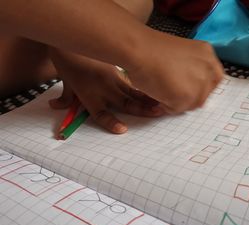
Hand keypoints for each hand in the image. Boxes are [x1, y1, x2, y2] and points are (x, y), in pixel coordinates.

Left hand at [49, 49, 163, 133]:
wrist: (72, 41)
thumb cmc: (68, 63)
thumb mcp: (65, 83)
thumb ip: (64, 98)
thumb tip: (54, 107)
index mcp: (90, 96)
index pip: (101, 114)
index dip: (112, 123)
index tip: (123, 129)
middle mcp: (105, 90)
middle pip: (126, 102)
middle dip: (142, 109)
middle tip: (158, 113)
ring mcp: (114, 79)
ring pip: (134, 91)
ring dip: (148, 98)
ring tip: (163, 102)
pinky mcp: (119, 70)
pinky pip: (132, 82)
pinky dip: (143, 86)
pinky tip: (156, 87)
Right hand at [127, 30, 223, 112]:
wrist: (139, 50)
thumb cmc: (151, 50)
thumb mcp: (182, 54)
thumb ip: (192, 69)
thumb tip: (191, 88)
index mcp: (207, 54)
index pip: (214, 79)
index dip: (201, 87)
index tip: (189, 90)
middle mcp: (208, 69)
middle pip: (204, 95)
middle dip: (188, 97)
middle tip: (171, 92)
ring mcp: (199, 84)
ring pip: (192, 104)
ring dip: (177, 102)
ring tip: (162, 90)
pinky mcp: (187, 97)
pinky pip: (178, 110)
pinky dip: (167, 106)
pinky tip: (158, 93)